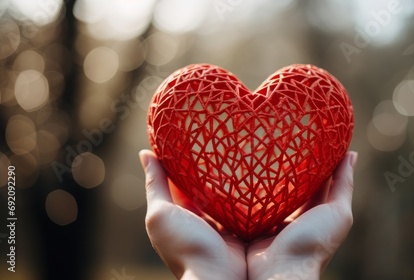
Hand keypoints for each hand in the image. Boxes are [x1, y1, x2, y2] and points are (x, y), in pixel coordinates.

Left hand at [139, 150, 246, 279]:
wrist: (216, 276)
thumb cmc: (184, 246)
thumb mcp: (161, 213)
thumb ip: (155, 185)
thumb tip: (144, 153)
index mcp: (176, 214)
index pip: (176, 182)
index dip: (180, 162)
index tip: (189, 138)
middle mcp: (196, 219)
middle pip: (201, 189)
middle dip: (208, 170)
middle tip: (219, 142)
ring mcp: (218, 225)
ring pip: (222, 197)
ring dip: (228, 181)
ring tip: (238, 154)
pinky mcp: (239, 230)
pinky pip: (241, 208)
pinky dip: (244, 196)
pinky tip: (251, 178)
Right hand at [247, 151, 356, 279]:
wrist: (282, 270)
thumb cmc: (315, 242)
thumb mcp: (338, 213)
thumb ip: (344, 185)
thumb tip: (352, 154)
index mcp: (316, 214)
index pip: (317, 182)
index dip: (315, 162)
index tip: (309, 138)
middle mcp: (294, 217)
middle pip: (292, 187)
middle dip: (288, 167)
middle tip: (279, 140)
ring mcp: (272, 222)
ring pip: (270, 194)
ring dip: (266, 176)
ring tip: (258, 150)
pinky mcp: (253, 225)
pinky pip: (250, 203)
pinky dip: (248, 191)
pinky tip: (242, 174)